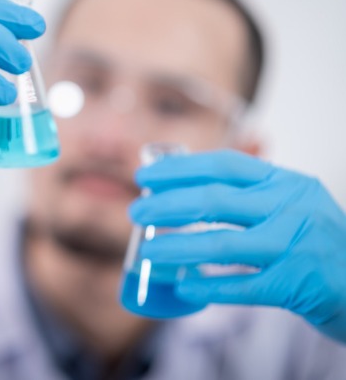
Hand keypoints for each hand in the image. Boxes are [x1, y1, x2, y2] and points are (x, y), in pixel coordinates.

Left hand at [129, 149, 345, 342]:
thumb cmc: (317, 240)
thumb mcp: (292, 202)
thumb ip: (250, 192)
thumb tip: (183, 185)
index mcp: (286, 182)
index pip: (224, 165)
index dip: (180, 169)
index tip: (146, 177)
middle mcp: (291, 208)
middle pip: (214, 201)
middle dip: (167, 206)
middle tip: (136, 212)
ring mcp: (294, 246)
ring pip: (220, 245)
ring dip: (176, 249)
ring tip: (146, 253)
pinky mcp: (295, 285)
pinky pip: (240, 287)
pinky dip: (208, 287)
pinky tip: (183, 286)